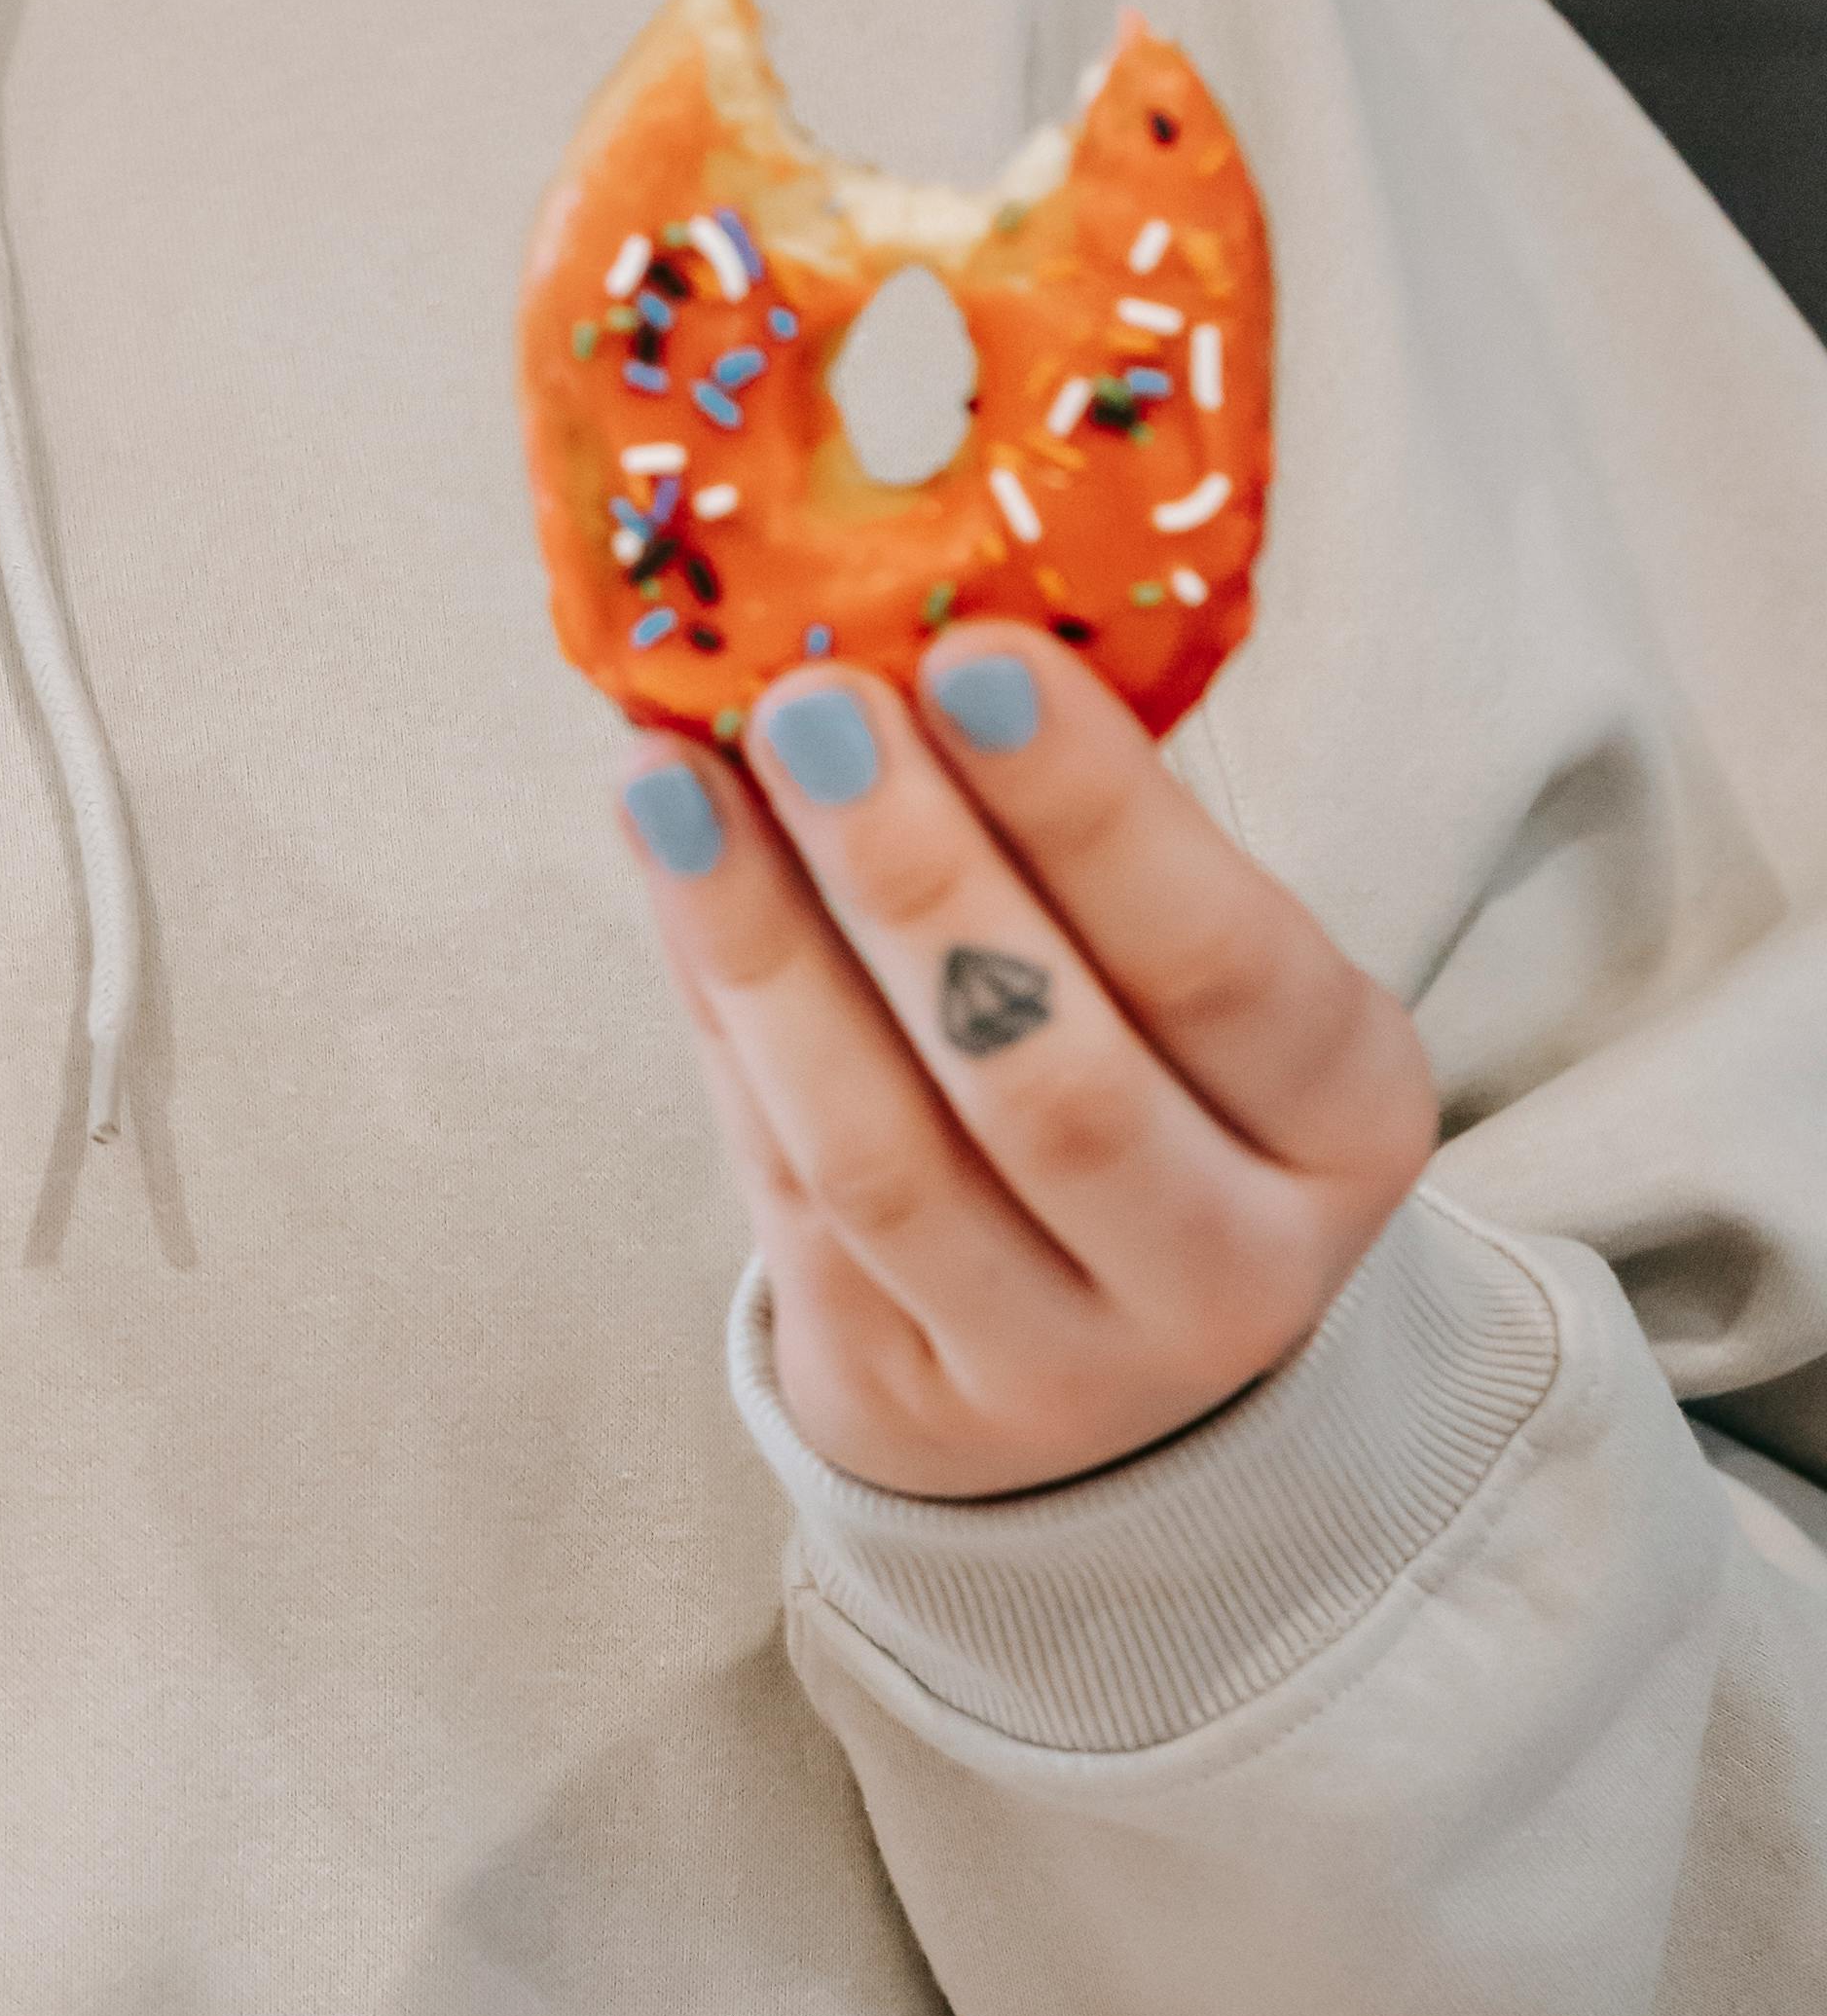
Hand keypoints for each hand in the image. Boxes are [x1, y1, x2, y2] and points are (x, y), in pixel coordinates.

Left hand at [615, 628, 1434, 1498]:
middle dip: (917, 879)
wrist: (1116, 1350)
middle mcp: (1235, 1272)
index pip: (1227, 964)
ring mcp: (1065, 1367)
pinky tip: (669, 871)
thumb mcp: (1193, 968)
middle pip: (1056, 1084)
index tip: (967, 655)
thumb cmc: (1151, 1068)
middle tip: (809, 704)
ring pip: (891, 1160)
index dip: (1094, 812)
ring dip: (768, 950)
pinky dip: (718, 1018)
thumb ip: (1079, 827)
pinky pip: (786, 1198)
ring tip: (674, 777)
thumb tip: (900, 613)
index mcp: (1347, 1122)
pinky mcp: (902, 1402)